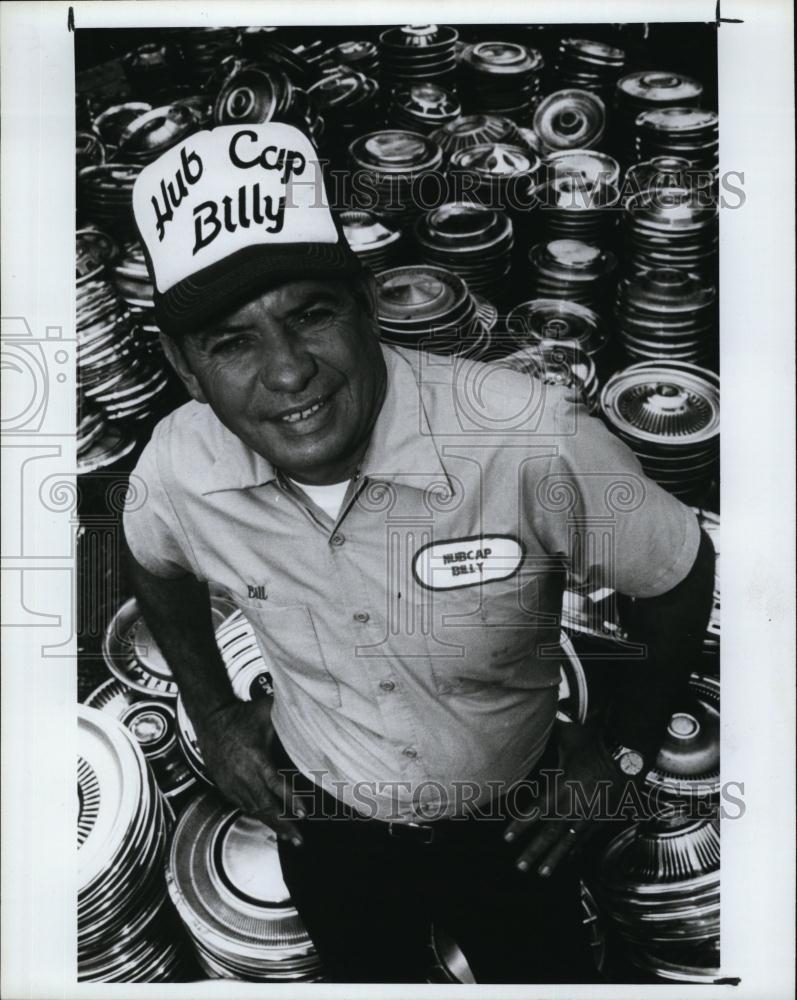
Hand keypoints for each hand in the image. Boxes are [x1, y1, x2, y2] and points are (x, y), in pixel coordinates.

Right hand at [194, 699, 305, 845]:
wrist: (210, 719)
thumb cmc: (241, 715)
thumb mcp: (266, 710)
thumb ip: (287, 713)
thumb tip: (310, 706)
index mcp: (256, 758)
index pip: (276, 784)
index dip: (291, 800)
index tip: (304, 812)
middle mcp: (243, 775)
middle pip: (266, 805)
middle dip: (284, 823)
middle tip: (299, 838)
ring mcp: (232, 783)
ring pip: (254, 809)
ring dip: (272, 824)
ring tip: (288, 836)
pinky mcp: (225, 786)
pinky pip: (243, 806)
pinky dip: (257, 816)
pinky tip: (269, 823)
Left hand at [503, 723, 644, 877]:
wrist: (628, 756)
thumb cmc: (596, 744)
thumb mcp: (571, 735)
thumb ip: (554, 728)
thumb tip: (541, 713)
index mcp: (560, 788)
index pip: (534, 811)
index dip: (520, 825)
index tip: (507, 838)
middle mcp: (572, 806)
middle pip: (548, 834)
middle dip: (533, 851)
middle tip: (520, 866)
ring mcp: (588, 816)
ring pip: (567, 841)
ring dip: (553, 858)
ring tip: (541, 873)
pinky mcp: (602, 819)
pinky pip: (585, 838)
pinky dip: (574, 849)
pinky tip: (568, 857)